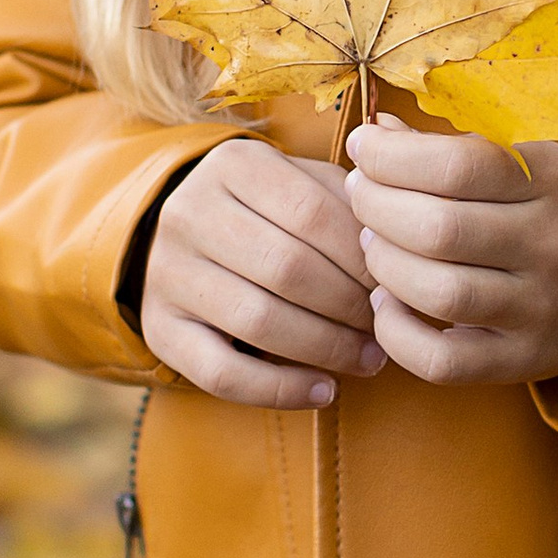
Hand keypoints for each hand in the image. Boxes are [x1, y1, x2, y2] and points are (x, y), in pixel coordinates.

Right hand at [139, 137, 387, 408]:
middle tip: (387, 330)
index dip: (363, 258)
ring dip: (326, 349)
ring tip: (367, 360)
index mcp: (233, 166)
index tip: (397, 287)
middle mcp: (190, 213)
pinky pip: (222, 373)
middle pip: (287, 269)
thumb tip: (395, 251)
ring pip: (258, 322)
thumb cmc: (266, 212)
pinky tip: (323, 391)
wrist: (182, 235)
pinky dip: (280, 390)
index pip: (312, 212)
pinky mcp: (159, 328)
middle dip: (350, 307)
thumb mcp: (299, 183)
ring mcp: (168, 272)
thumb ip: (345, 204)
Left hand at [347, 117, 557, 386]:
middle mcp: (549, 247)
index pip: (460, 165)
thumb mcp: (526, 160)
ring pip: (439, 293)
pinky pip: (443, 361)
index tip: (364, 145)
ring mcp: (537, 310)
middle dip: (377, 206)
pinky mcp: (521, 360)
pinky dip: (397, 333)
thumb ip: (454, 147)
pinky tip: (386, 303)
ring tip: (372, 243)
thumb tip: (379, 131)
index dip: (393, 155)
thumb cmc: (554, 207)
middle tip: (361, 194)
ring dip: (384, 264)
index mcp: (550, 183)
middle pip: (439, 229)